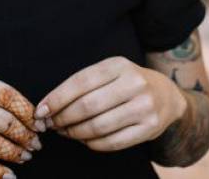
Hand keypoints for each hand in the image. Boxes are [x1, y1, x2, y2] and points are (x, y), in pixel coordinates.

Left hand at [35, 56, 184, 151]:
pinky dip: (92, 144)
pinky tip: (85, 139)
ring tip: (66, 132)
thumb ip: (83, 85)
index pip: (81, 82)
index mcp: (119, 64)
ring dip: (75, 133)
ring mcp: (144, 107)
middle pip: (88, 106)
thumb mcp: (110, 72)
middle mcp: (134, 83)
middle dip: (63, 118)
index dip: (57, 98)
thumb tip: (49, 107)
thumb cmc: (127, 83)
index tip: (41, 110)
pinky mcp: (149, 128)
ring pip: (99, 127)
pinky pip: (112, 142)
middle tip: (51, 124)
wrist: (167, 96)